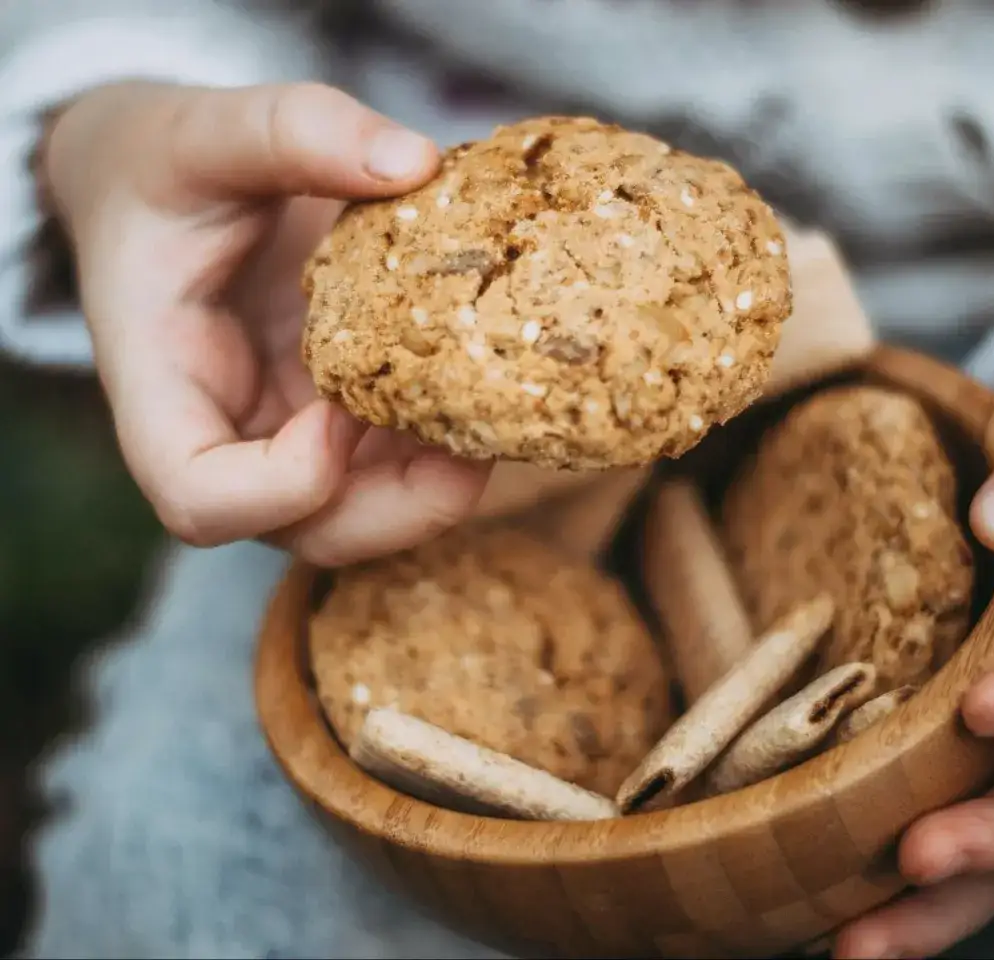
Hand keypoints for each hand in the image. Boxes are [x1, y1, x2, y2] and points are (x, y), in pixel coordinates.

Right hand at [43, 81, 490, 565]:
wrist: (162, 184)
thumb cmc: (163, 166)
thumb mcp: (204, 129)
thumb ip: (292, 129)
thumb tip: (414, 161)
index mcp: (162, 387)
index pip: (200, 498)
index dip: (281, 484)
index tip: (339, 410)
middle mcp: (228, 436)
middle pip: (310, 532)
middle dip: (401, 509)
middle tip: (474, 443)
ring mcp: (288, 437)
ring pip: (370, 515)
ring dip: (443, 485)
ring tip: (501, 409)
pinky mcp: (340, 418)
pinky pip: (400, 464)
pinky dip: (451, 443)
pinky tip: (493, 384)